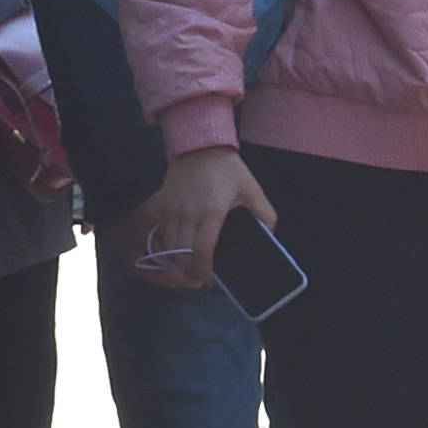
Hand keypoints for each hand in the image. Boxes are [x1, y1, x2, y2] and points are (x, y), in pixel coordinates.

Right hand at [139, 144, 274, 291]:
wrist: (199, 147)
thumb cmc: (228, 170)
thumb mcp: (252, 190)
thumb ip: (264, 215)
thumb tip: (268, 236)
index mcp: (211, 212)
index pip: (201, 252)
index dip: (204, 272)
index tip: (211, 280)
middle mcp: (186, 214)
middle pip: (180, 256)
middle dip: (190, 273)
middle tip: (203, 277)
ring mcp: (170, 211)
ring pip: (167, 249)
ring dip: (177, 263)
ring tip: (193, 267)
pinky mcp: (160, 207)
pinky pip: (159, 236)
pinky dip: (168, 249)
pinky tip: (181, 252)